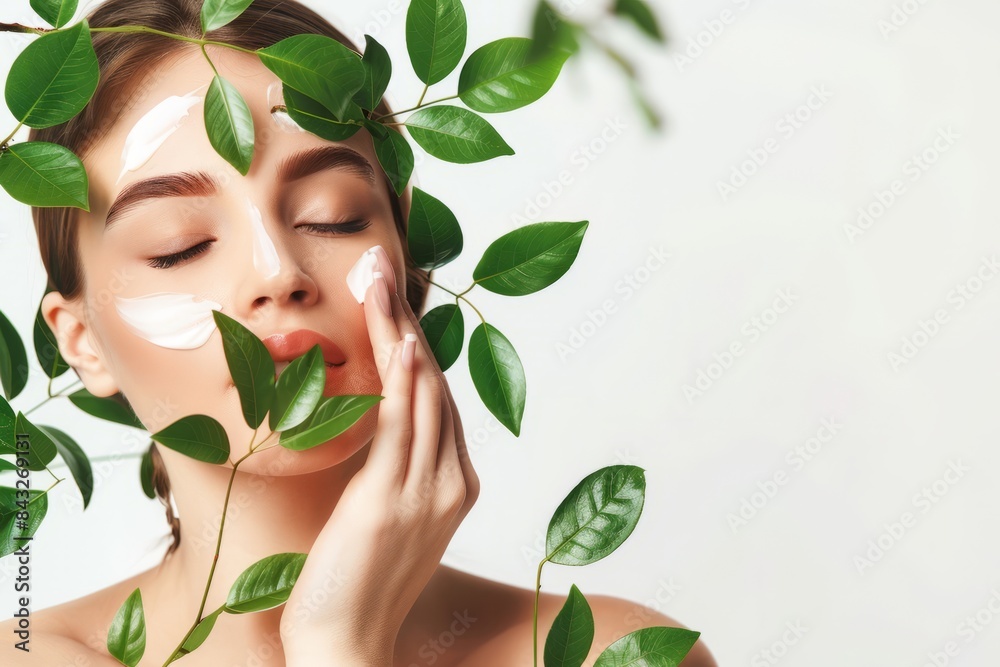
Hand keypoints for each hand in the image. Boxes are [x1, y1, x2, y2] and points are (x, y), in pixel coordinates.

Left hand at [280, 246, 480, 664]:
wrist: (348, 647)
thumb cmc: (358, 585)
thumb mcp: (387, 519)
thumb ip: (394, 472)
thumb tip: (379, 428)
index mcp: (453, 484)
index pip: (436, 398)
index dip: (416, 343)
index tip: (392, 298)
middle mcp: (451, 482)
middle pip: (433, 384)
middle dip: (407, 321)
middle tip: (383, 265)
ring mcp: (428, 493)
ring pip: (421, 396)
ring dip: (400, 332)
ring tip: (380, 279)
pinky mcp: (392, 502)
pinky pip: (404, 431)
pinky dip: (406, 384)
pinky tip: (404, 345)